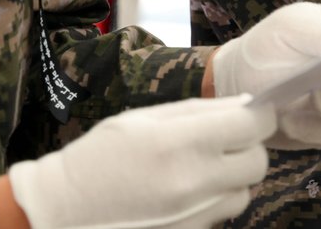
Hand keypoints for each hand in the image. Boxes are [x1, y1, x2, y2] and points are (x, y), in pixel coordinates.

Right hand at [7, 95, 275, 228]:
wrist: (62, 212)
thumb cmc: (99, 157)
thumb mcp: (144, 119)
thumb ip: (198, 111)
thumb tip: (244, 104)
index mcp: (182, 142)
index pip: (254, 125)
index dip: (257, 115)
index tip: (248, 113)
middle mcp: (194, 182)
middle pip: (258, 162)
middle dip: (248, 148)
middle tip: (226, 141)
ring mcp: (194, 216)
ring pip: (244, 193)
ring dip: (233, 178)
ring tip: (202, 168)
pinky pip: (221, 216)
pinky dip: (214, 201)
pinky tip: (187, 192)